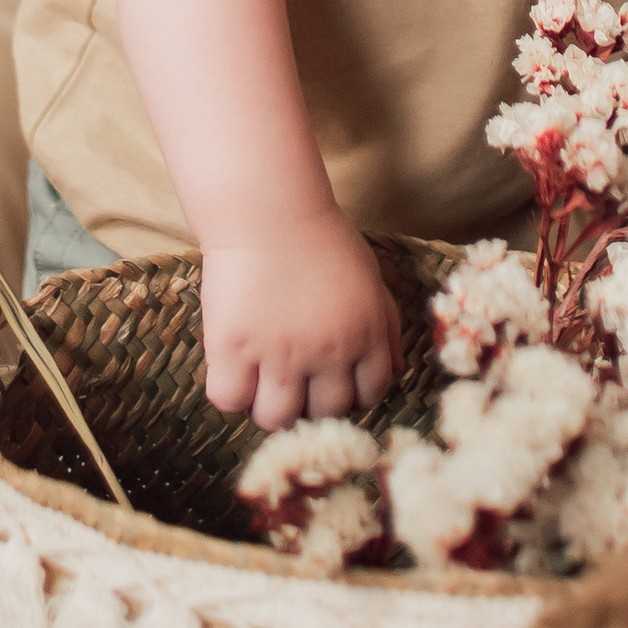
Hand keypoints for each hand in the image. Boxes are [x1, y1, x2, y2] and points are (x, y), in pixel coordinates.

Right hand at [200, 214, 402, 430]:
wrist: (267, 208)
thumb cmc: (320, 236)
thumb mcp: (369, 276)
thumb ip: (386, 325)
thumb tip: (398, 371)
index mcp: (365, 335)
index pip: (369, 395)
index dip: (349, 394)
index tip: (329, 382)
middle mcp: (327, 352)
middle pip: (324, 413)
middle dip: (310, 404)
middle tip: (292, 380)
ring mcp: (279, 353)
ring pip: (276, 419)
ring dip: (269, 406)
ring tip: (260, 379)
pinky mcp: (233, 348)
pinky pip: (229, 400)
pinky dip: (230, 392)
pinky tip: (232, 368)